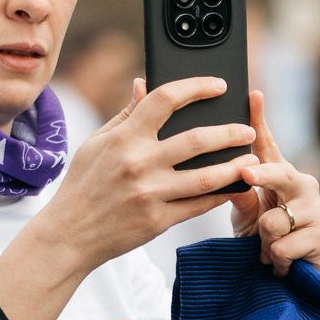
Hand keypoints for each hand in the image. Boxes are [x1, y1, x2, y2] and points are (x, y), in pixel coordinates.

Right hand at [41, 75, 259, 272]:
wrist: (68, 235)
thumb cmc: (82, 186)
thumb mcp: (96, 144)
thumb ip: (125, 115)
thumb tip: (144, 84)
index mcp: (124, 138)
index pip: (165, 99)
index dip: (196, 87)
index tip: (218, 86)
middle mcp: (139, 163)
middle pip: (197, 139)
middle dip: (230, 132)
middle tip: (247, 130)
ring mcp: (150, 194)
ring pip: (206, 176)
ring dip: (234, 166)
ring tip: (251, 159)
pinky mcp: (157, 221)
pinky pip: (199, 205)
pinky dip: (220, 195)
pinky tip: (234, 186)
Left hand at [228, 92, 319, 276]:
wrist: (288, 279)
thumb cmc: (264, 240)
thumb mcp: (245, 216)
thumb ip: (239, 193)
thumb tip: (229, 170)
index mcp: (281, 177)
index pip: (269, 145)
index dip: (260, 120)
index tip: (252, 94)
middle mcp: (303, 186)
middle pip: (280, 174)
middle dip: (262, 176)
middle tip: (247, 175)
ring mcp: (317, 209)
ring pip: (274, 221)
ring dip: (264, 241)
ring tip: (269, 248)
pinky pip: (284, 245)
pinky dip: (276, 259)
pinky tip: (282, 262)